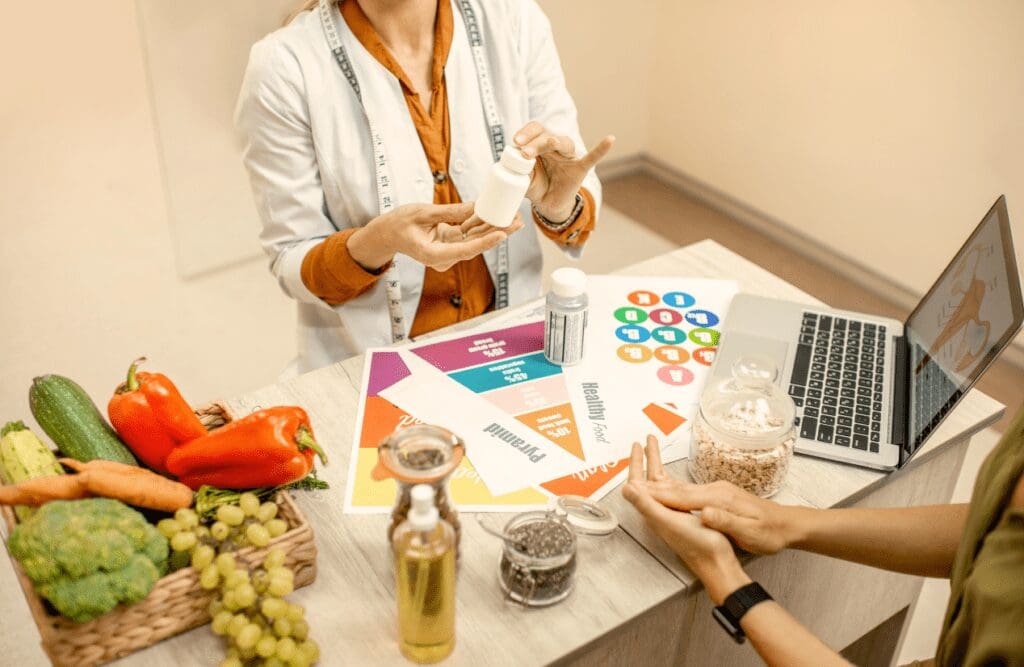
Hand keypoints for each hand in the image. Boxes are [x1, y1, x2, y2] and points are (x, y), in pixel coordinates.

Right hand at [348, 203, 523, 272]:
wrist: (387, 234)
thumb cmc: (399, 224)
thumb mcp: (423, 213)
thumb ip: (451, 212)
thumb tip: (476, 207)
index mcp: (434, 254)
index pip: (465, 249)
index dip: (485, 242)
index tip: (501, 234)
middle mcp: (444, 258)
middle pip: (476, 245)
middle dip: (497, 233)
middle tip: (517, 222)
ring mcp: (448, 252)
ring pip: (475, 240)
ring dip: (493, 228)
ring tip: (514, 218)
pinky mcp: (450, 245)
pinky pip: (469, 235)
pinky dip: (482, 225)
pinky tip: (497, 216)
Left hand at [513, 122, 614, 221]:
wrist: (549, 205)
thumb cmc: (537, 186)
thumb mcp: (524, 177)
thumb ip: (520, 168)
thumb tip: (515, 159)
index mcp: (541, 144)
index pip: (535, 130)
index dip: (526, 133)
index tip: (515, 142)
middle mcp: (556, 146)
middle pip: (547, 134)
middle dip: (534, 141)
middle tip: (524, 153)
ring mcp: (569, 157)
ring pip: (563, 142)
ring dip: (549, 143)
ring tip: (540, 148)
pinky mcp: (580, 169)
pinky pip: (592, 158)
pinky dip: (601, 149)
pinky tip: (610, 139)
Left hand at [623, 435, 749, 602]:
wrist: (717, 564)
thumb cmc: (698, 545)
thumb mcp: (669, 521)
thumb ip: (647, 505)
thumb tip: (626, 488)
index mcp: (653, 511)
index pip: (638, 482)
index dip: (636, 463)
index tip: (636, 445)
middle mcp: (659, 513)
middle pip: (647, 481)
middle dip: (646, 459)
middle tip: (646, 440)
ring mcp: (671, 515)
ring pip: (658, 485)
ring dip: (655, 467)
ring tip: (655, 450)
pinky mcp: (683, 518)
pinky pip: (671, 492)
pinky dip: (669, 478)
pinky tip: (673, 477)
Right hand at [636, 477, 797, 555]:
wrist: (787, 525)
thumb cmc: (769, 532)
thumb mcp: (750, 532)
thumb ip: (726, 520)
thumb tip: (704, 512)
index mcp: (718, 500)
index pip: (682, 498)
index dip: (658, 496)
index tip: (637, 491)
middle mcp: (715, 491)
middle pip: (678, 488)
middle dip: (653, 483)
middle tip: (631, 477)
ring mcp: (717, 491)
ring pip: (683, 488)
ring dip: (661, 484)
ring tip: (641, 479)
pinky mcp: (719, 494)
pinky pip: (690, 491)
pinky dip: (674, 490)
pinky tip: (668, 491)